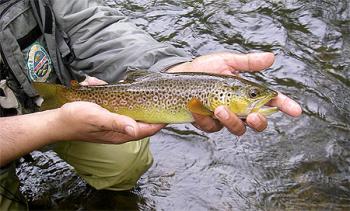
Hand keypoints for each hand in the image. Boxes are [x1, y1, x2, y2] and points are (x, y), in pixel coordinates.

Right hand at [55, 76, 164, 143]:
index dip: (159, 122)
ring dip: (126, 97)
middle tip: (153, 92)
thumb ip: (116, 122)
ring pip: (129, 111)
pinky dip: (112, 95)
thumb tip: (135, 128)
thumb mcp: (97, 118)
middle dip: (146, 106)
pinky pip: (116, 106)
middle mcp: (120, 130)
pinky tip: (98, 85)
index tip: (170, 111)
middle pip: (141, 120)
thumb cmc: (76, 119)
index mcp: (121, 133)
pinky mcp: (107, 117)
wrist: (56, 121)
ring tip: (114, 85)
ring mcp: (114, 124)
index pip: (147, 129)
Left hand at [168, 52, 301, 135]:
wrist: (178, 76)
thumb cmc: (203, 69)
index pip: (270, 101)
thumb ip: (247, 63)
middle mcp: (238, 108)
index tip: (296, 111)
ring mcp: (224, 118)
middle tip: (253, 116)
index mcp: (247, 93)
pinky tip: (197, 107)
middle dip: (259, 122)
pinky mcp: (208, 123)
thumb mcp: (226, 62)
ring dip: (231, 121)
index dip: (284, 106)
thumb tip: (271, 57)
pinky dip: (206, 119)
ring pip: (237, 128)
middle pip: (258, 122)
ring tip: (219, 108)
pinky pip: (212, 127)